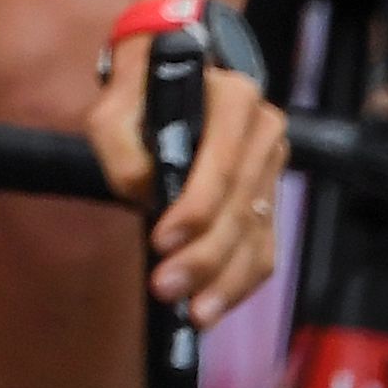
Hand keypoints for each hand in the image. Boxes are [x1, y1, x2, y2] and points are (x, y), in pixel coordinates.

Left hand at [89, 53, 290, 326]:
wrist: (169, 75)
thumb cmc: (141, 87)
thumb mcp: (115, 101)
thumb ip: (120, 142)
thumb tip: (143, 192)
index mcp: (235, 100)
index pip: (221, 165)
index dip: (195, 208)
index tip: (162, 241)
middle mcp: (264, 132)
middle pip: (240, 208)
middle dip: (204, 256)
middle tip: (166, 288)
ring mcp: (271, 168)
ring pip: (256, 236)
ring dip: (224, 281)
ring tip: (193, 313)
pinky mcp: (267, 198)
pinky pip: (262, 249)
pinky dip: (238, 282)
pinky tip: (212, 305)